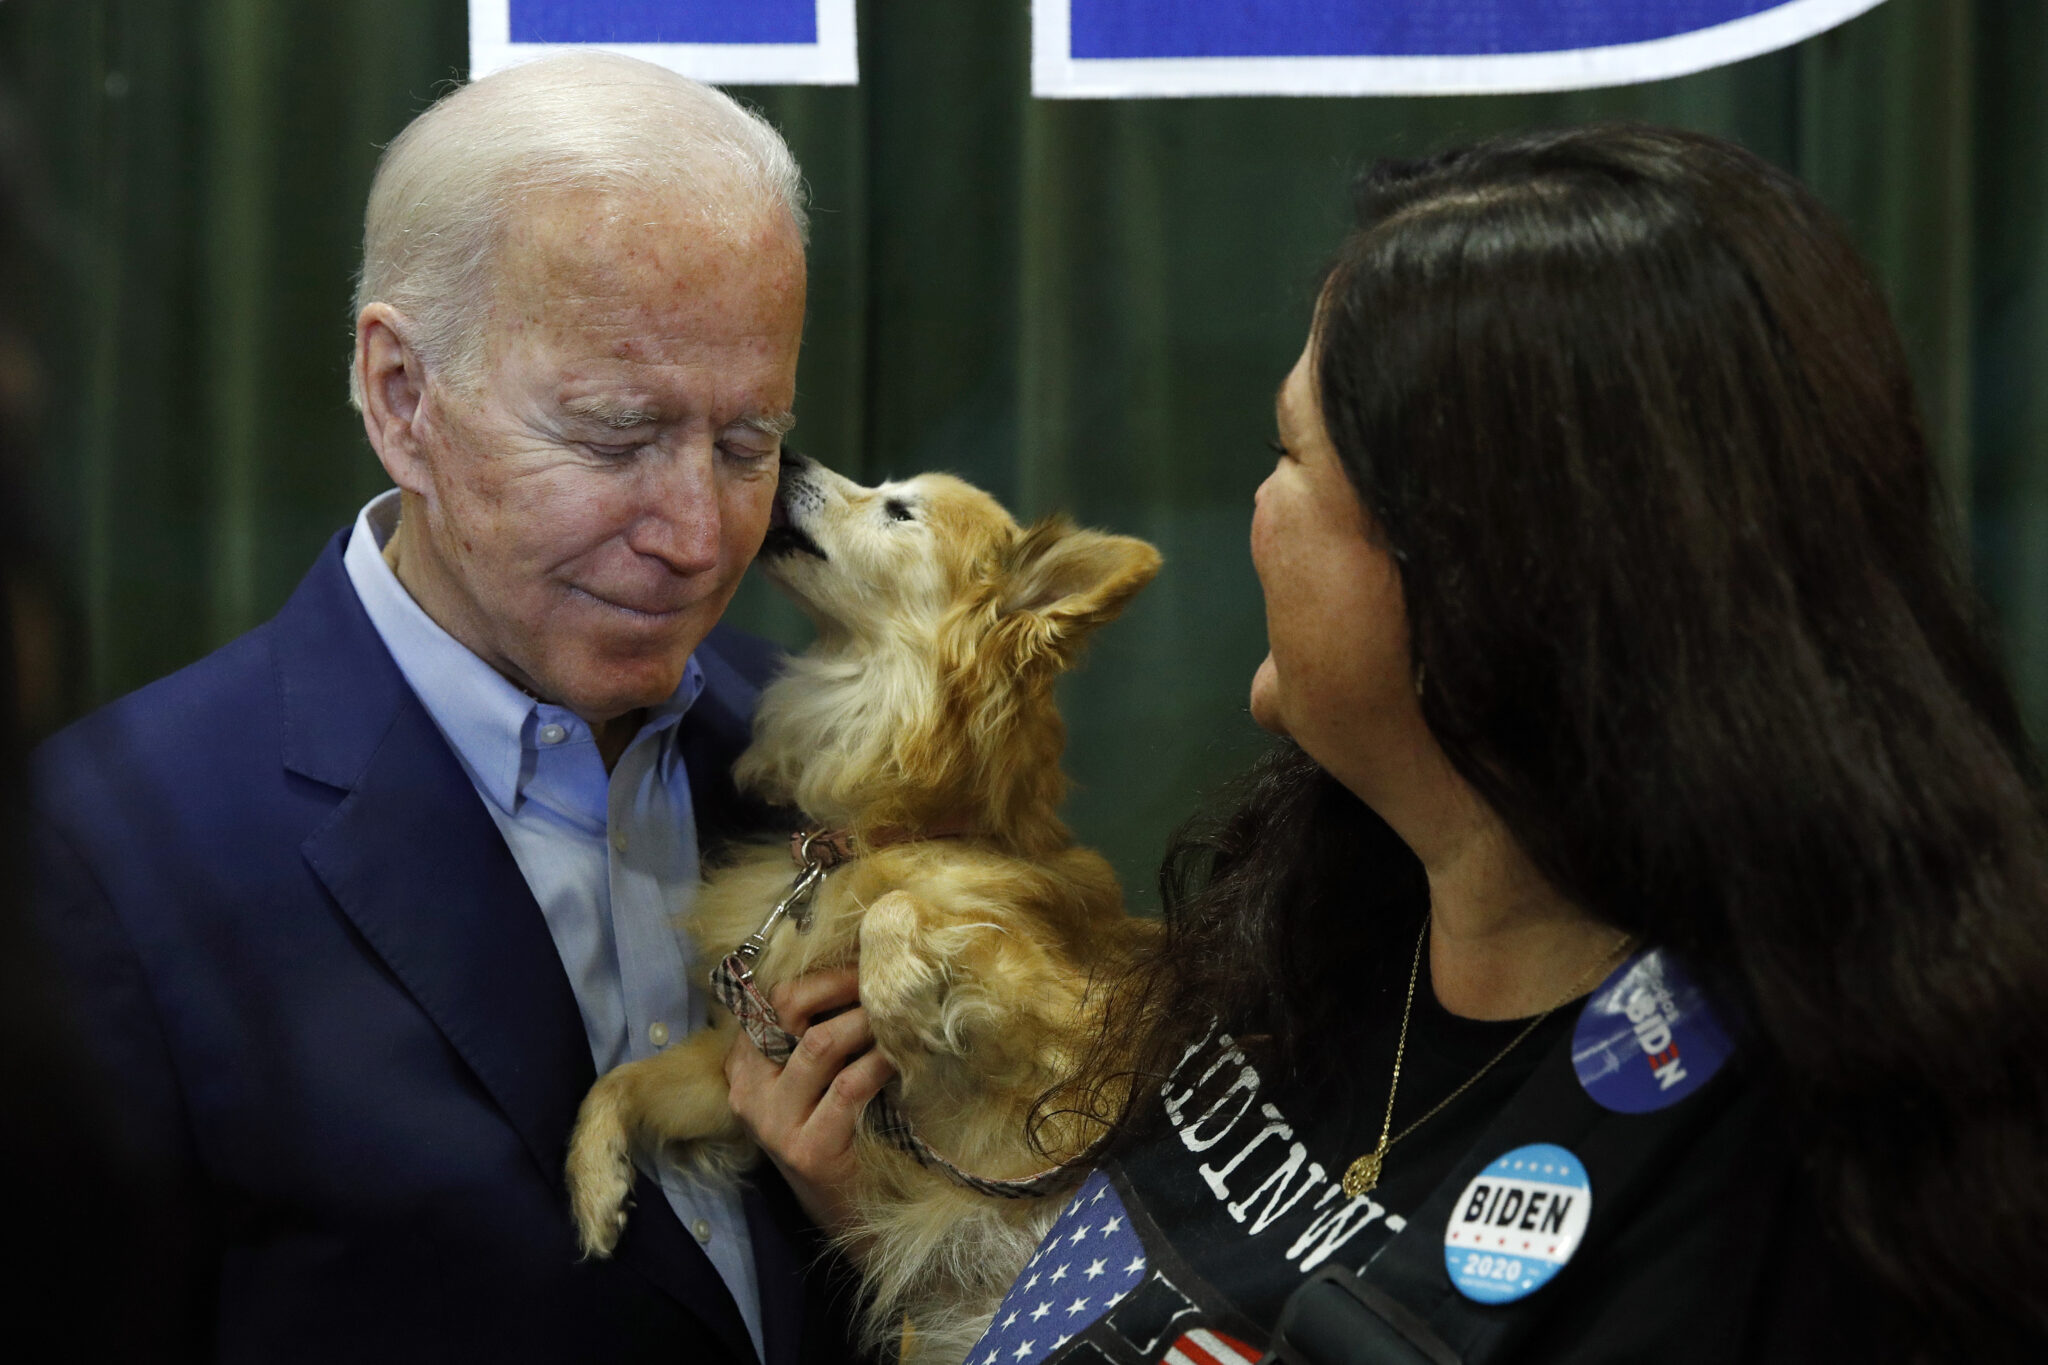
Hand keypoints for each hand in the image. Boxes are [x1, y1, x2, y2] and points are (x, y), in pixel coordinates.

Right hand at [724, 966, 894, 1238]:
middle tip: (885, 981)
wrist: (851, 1215)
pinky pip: (849, 1086)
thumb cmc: (839, 1133)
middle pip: (788, 1009)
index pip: (772, 998)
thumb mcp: (813, 1082)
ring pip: (820, 1044)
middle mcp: (750, 1091)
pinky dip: (879, 1063)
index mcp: (745, 1066)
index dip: (822, 976)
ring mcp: (775, 1122)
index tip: (864, 965)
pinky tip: (902, 1055)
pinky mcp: (809, 1148)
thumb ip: (815, 1035)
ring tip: (899, 1014)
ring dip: (866, 1021)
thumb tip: (862, 970)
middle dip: (841, 986)